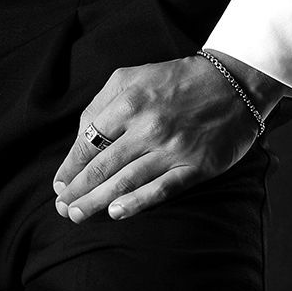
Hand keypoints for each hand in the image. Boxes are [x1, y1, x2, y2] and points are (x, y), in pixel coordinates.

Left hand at [52, 53, 278, 222]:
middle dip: (78, 190)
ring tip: (78, 214)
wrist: (231, 84)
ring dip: (97, 201)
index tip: (60, 183)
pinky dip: (137, 202)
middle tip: (62, 207)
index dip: (71, 165)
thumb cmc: (175, 80)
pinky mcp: (195, 167)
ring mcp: (172, 148)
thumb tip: (82, 137)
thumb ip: (102, 104)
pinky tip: (116, 212)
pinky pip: (161, 189)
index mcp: (129, 102)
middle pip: (103, 166)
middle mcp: (148, 126)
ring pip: (126, 181)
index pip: (89, 141)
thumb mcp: (132, 77)